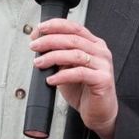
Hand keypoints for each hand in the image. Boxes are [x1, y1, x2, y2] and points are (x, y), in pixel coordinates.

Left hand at [30, 19, 117, 138]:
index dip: (55, 25)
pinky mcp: (103, 79)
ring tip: (39, 63)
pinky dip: (62, 76)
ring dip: (53, 57)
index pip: (74, 27)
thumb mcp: (67, 67)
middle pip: (72, 39)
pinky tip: (51, 80)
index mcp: (94, 43)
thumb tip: (38, 42)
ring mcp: (103, 65)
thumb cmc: (83, 89)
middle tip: (34, 46)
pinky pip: (79, 73)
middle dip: (49, 41)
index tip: (39, 28)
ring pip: (75, 54)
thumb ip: (57, 54)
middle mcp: (101, 51)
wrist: (99, 112)